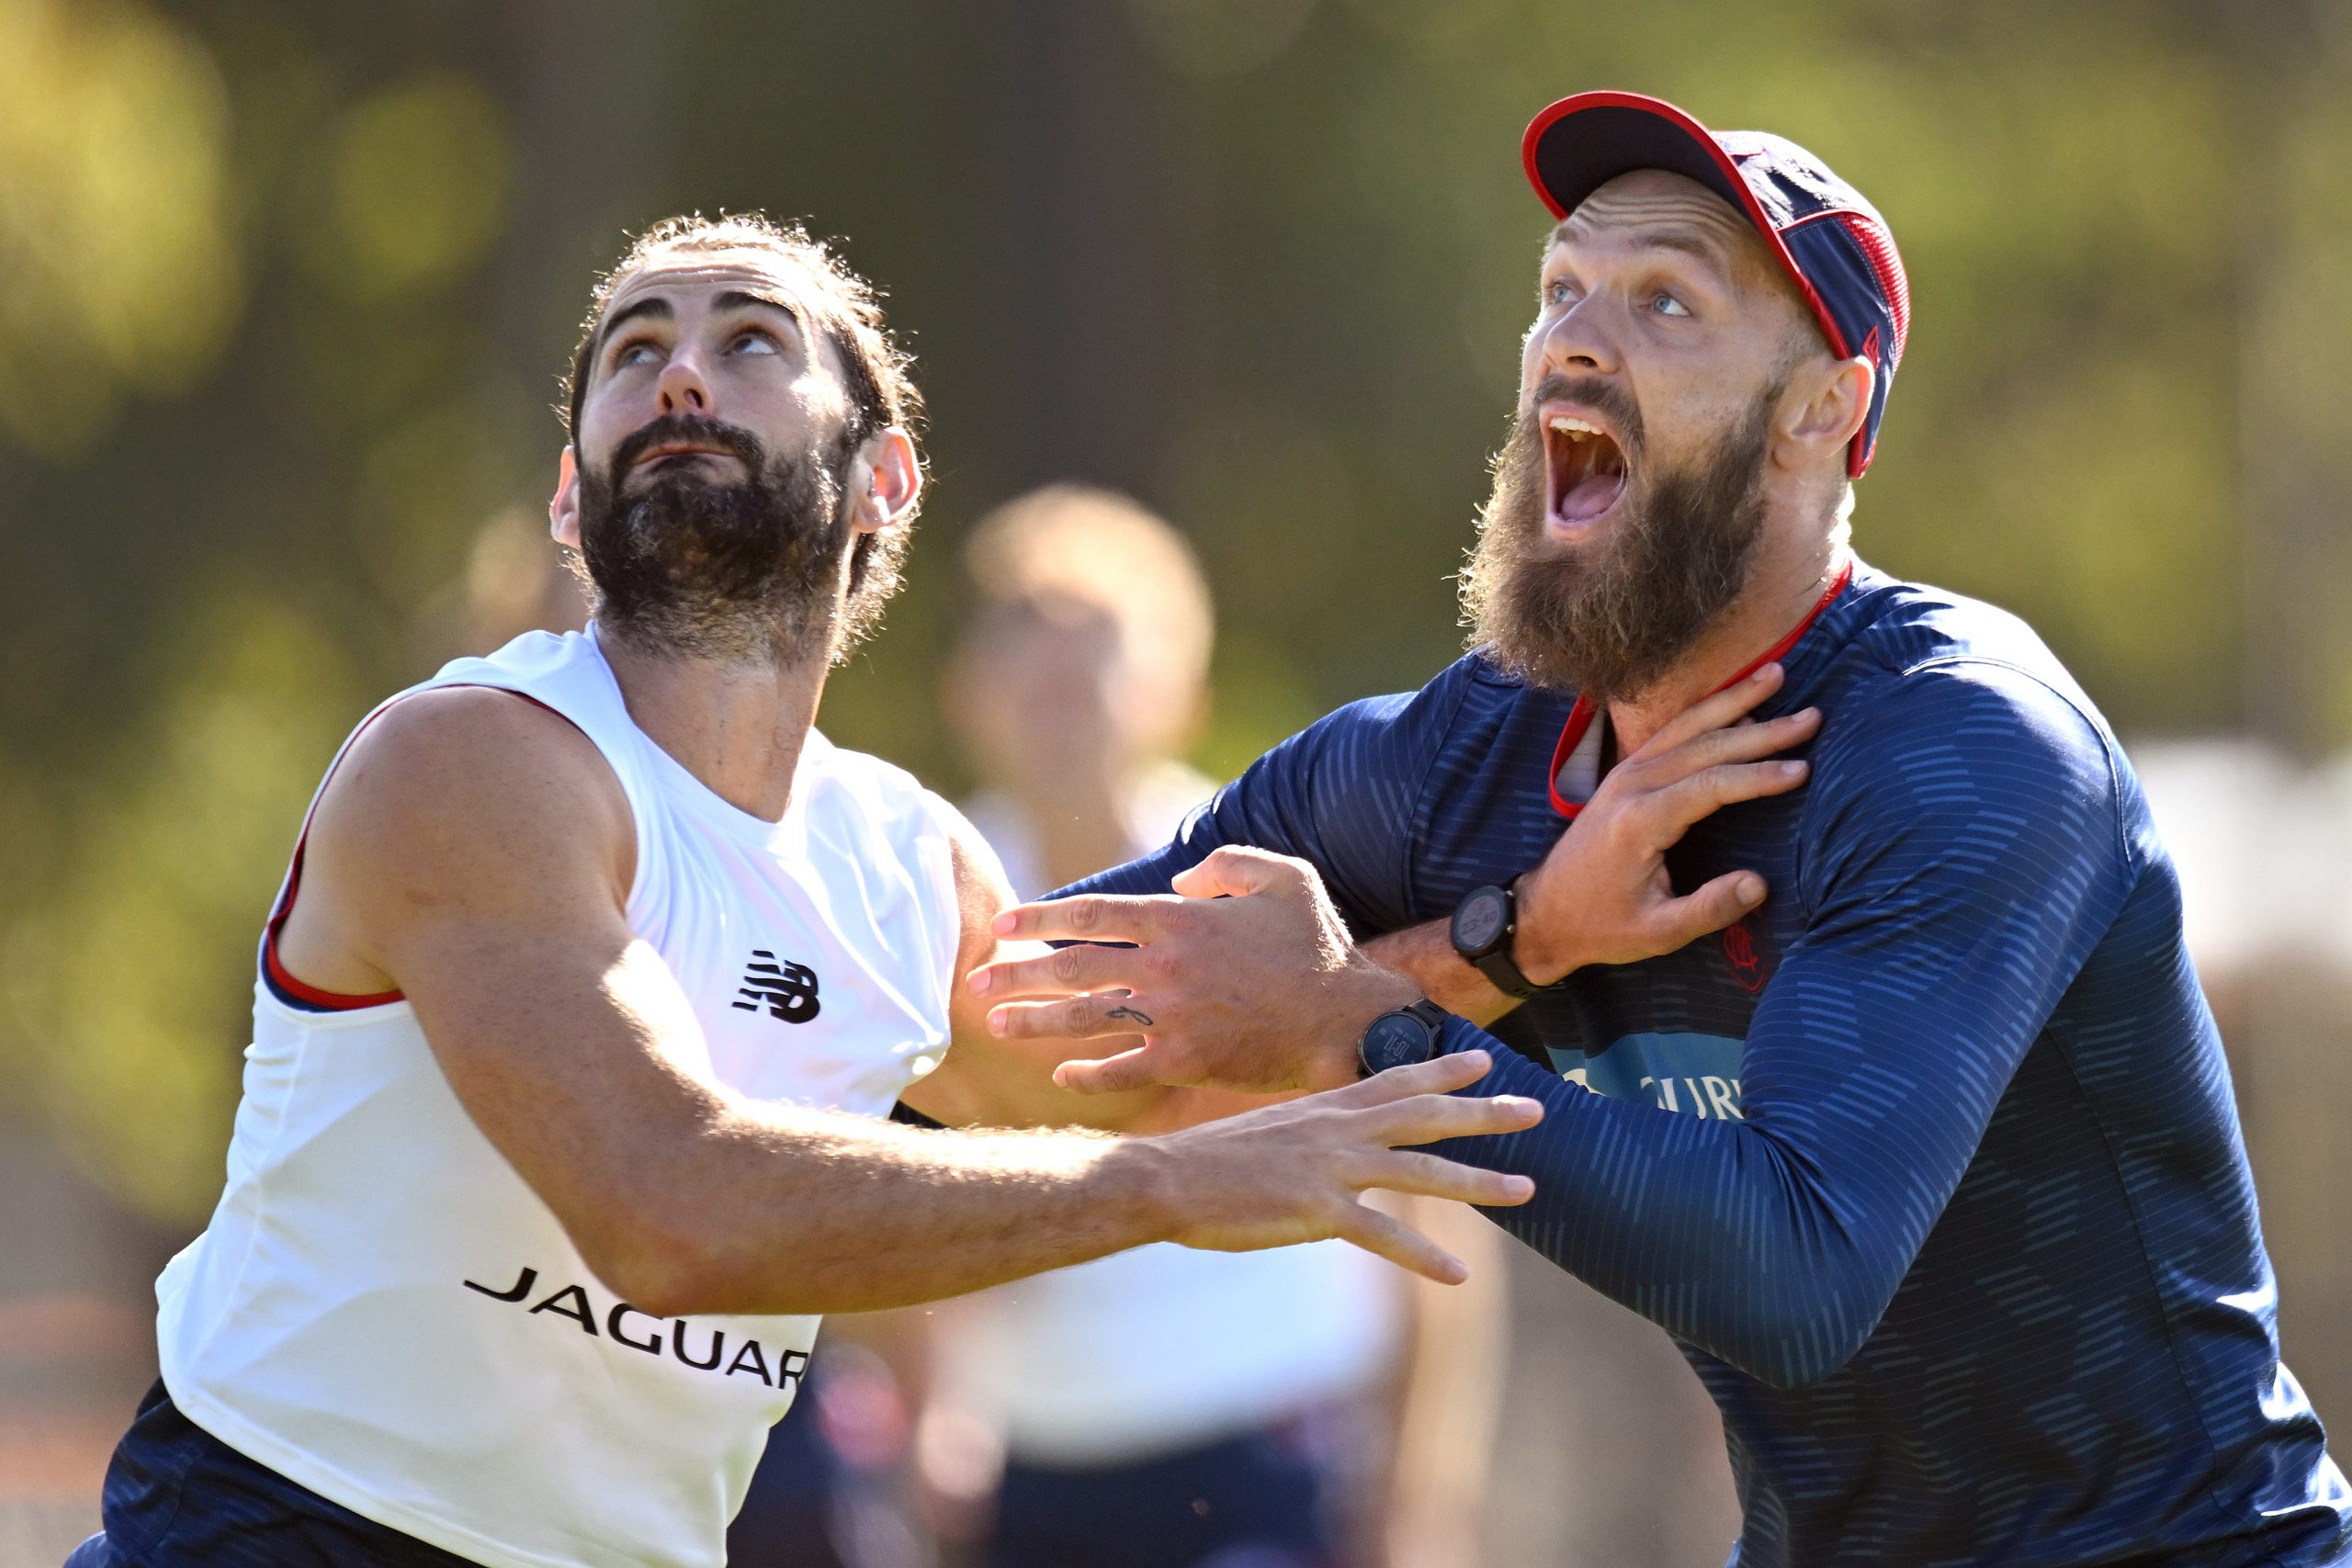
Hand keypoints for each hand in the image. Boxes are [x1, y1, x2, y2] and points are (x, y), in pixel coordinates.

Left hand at [969, 846, 1419, 1093]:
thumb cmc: (1319, 946)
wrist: (1348, 1020)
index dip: (1040, 918)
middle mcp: (1166, 967)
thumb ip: (1226, 865)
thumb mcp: (1284, 878)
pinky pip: (1122, 1070)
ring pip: (1085, 1019)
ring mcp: (1173, 1017)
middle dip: (1017, 974)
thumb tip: (1180, 881)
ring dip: (1035, 1022)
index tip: (1002, 924)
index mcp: (1181, 920)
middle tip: (975, 981)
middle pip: (1072, 968)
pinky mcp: (1186, 1061)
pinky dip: (1087, 1074)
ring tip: (997, 1023)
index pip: (1091, 915)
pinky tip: (1061, 1074)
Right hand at [1139, 1050, 1541, 1282]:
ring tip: (1528, 1189)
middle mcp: (1337, 1129)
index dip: (1443, 1070)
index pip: (1395, 1078)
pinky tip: (1459, 1276)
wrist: (1163, 1178)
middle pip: (1426, 1115)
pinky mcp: (1319, 1211)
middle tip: (1538, 1109)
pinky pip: (1386, 1236)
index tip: (1483, 1061)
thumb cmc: (1204, 1161)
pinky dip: (1426, 1259)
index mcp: (1324, 1108)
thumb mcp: (1264, 1132)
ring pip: (1423, 1170)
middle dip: (1486, 1113)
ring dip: (1480, 1182)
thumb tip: (1320, 1148)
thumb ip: (1303, 1136)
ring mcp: (1331, 1167)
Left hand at [1515, 662, 1819, 982]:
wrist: (1544, 913)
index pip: (1710, 785)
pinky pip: (1669, 732)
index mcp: (1639, 822)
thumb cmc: (1602, 925)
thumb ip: (1708, 909)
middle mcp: (1630, 786)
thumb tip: (1759, 884)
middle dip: (1763, 730)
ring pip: (1686, 727)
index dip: (1758, 776)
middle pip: (1705, 746)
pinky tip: (1734, 699)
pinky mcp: (1623, 774)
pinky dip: (1705, 711)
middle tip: (1812, 717)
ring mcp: (1624, 774)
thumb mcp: (1658, 933)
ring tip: (1777, 674)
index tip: (1802, 769)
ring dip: (1734, 700)